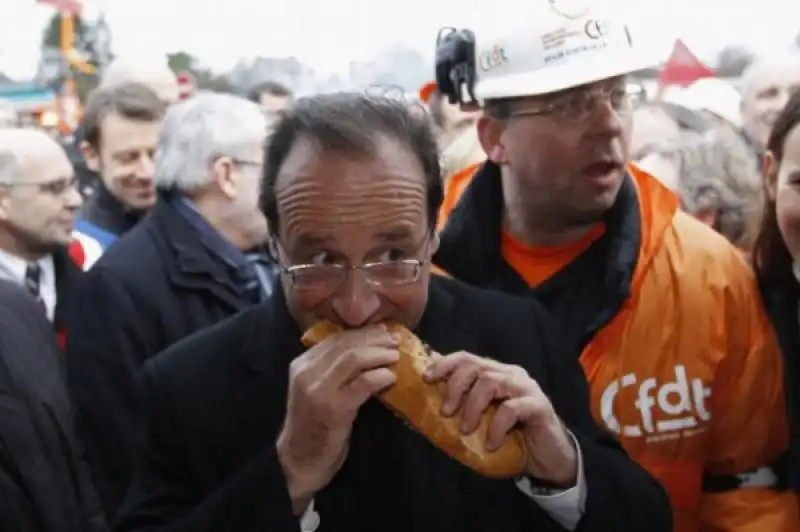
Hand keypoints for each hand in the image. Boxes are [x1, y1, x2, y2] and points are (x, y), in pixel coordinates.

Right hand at [277, 325, 398, 512]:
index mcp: (301, 364)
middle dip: (374, 339)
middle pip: (346, 345)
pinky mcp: (334, 409)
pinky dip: (380, 376)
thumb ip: (331, 369)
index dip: (363, 333)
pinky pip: (363, 383)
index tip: (383, 332)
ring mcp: (319, 390)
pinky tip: (391, 378)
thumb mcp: (316, 389)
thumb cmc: (313, 424)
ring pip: (354, 359)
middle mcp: (307, 373)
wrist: (300, 460)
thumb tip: (366, 346)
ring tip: (396, 356)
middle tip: (395, 340)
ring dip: (379, 354)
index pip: (335, 338)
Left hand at [423, 352, 577, 486]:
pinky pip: (511, 409)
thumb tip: (429, 401)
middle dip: (455, 387)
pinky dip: (496, 427)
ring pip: (491, 383)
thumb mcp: (483, 419)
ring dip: (472, 407)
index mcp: (496, 373)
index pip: (466, 358)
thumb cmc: (512, 437)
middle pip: (476, 366)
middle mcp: (510, 374)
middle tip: (446, 412)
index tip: (426, 378)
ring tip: (466, 430)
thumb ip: (464, 406)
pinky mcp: (539, 405)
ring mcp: (526, 388)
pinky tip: (491, 443)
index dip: (444, 364)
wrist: (548, 458)